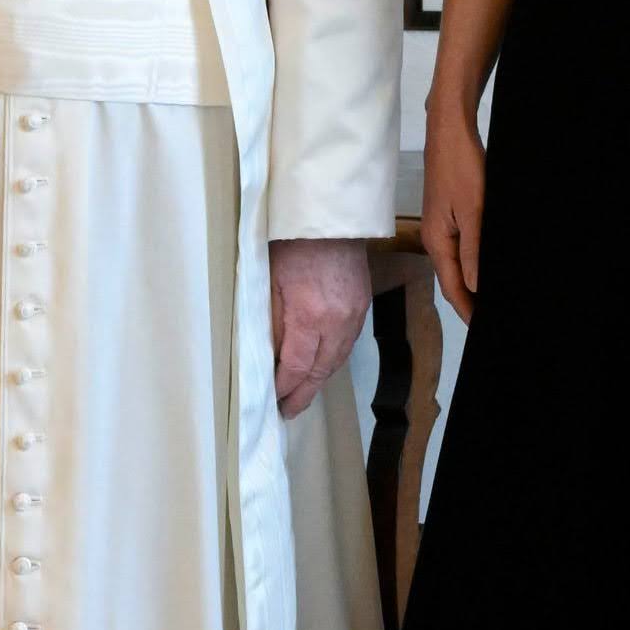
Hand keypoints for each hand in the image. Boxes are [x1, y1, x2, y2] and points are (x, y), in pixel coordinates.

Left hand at [271, 236, 372, 416]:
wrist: (329, 218)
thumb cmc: (291, 245)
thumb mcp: (269, 283)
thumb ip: (271, 323)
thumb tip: (267, 357)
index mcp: (309, 315)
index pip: (297, 366)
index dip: (285, 387)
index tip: (273, 399)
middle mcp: (337, 321)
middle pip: (321, 370)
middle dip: (303, 393)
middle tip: (288, 410)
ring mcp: (354, 315)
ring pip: (337, 360)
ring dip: (319, 379)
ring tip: (302, 394)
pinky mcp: (363, 306)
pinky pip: (347, 344)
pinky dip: (333, 360)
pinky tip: (321, 366)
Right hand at [421, 103, 485, 323]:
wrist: (449, 132)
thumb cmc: (461, 170)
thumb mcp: (473, 211)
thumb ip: (473, 250)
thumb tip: (473, 286)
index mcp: (437, 241)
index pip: (452, 287)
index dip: (467, 310)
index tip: (483, 328)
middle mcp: (434, 238)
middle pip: (451, 280)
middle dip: (468, 301)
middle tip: (489, 318)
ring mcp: (439, 226)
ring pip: (455, 265)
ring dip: (469, 284)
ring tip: (487, 299)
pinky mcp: (446, 215)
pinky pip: (458, 249)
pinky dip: (470, 264)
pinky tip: (482, 265)